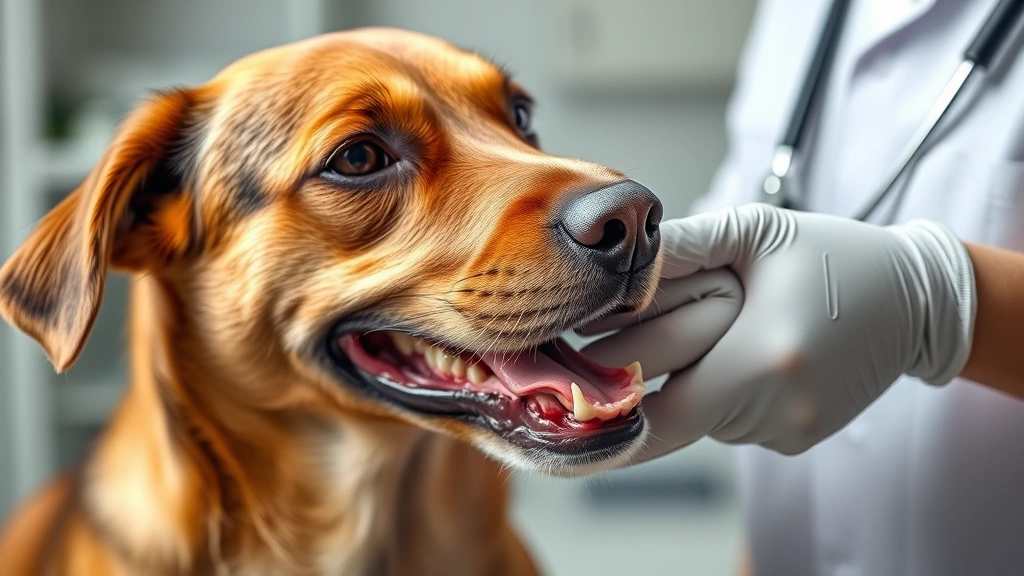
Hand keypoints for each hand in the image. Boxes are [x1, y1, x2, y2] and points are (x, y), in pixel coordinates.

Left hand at [583, 204, 975, 456]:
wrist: (916, 302)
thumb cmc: (832, 256)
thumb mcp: (757, 232)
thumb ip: (685, 248)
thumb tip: (617, 263)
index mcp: (763, 357)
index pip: (657, 412)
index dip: (609, 402)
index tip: (571, 384)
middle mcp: (775, 408)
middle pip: (672, 420)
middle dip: (631, 397)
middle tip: (585, 372)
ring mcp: (788, 431)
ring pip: (701, 421)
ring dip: (684, 388)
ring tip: (697, 339)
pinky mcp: (796, 440)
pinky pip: (734, 423)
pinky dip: (722, 396)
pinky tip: (741, 356)